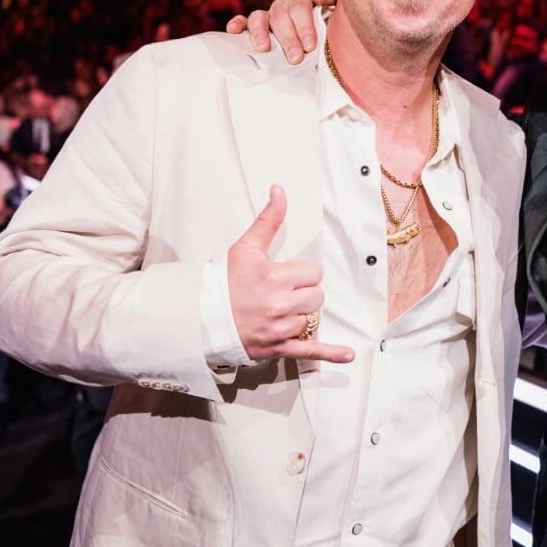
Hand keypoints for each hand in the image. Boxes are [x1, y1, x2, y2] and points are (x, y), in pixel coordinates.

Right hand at [226, 0, 338, 62]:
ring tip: (264, 49)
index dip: (305, 24)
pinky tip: (233, 30)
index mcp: (304, 3)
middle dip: (289, 37)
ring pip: (260, 17)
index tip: (310, 46)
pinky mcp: (254, 26)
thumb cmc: (329, 33)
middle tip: (295, 58)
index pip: (301, 5)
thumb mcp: (336, 19)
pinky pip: (244, 21)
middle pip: (282, 15)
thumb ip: (333, 3)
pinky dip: (238, 24)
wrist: (320, 50)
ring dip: (261, 32)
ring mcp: (269, 16)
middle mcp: (285, 7)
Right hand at [227, 184, 353, 362]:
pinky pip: (310, 351)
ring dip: (300, 314)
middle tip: (281, 292)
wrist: (200, 317)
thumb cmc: (222, 282)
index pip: (313, 272)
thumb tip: (279, 191)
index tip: (284, 275)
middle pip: (317, 295)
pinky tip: (347, 355)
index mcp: (276, 277)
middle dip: (303, 292)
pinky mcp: (278, 348)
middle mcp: (281, 304)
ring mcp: (280, 328)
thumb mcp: (246, 247)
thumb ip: (268, 219)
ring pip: (311, 319)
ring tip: (278, 311)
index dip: (301, 272)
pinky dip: (330, 354)